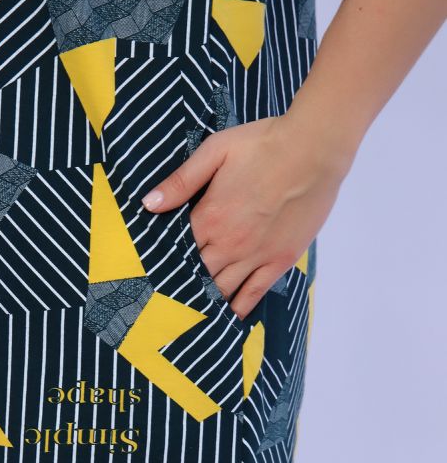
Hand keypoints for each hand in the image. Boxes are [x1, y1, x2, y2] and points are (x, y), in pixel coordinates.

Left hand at [141, 112, 354, 320]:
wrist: (314, 149)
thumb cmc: (264, 144)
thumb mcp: (215, 151)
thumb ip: (181, 181)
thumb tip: (148, 204)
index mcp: (209, 217)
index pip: (177, 250)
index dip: (165, 261)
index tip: (154, 273)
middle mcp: (229, 243)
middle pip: (196, 275)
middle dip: (181, 286)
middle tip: (168, 299)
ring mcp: (255, 255)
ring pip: (222, 290)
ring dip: (205, 301)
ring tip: (191, 314)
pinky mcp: (279, 260)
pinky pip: (254, 293)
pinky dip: (238, 308)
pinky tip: (227, 319)